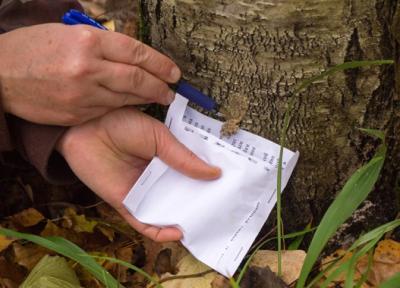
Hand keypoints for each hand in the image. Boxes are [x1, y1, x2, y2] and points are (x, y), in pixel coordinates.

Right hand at [0, 23, 179, 125]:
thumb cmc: (32, 49)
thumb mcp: (67, 33)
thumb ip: (100, 43)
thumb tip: (132, 55)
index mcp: (87, 41)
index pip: (136, 53)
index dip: (160, 64)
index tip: (174, 72)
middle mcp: (87, 68)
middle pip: (137, 78)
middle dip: (159, 86)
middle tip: (171, 90)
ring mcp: (82, 94)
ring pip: (126, 98)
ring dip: (145, 98)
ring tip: (158, 97)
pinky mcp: (77, 113)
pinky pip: (109, 110)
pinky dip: (124, 106)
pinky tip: (132, 104)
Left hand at [56, 108, 220, 241]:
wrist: (85, 129)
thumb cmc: (122, 125)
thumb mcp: (158, 137)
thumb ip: (183, 157)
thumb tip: (215, 173)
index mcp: (167, 159)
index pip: (193, 173)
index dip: (209, 180)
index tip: (229, 187)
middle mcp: (157, 177)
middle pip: (182, 195)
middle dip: (200, 203)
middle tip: (223, 210)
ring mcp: (143, 192)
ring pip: (167, 212)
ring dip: (184, 220)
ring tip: (204, 224)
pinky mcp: (126, 204)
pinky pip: (145, 223)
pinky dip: (160, 231)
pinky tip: (177, 232)